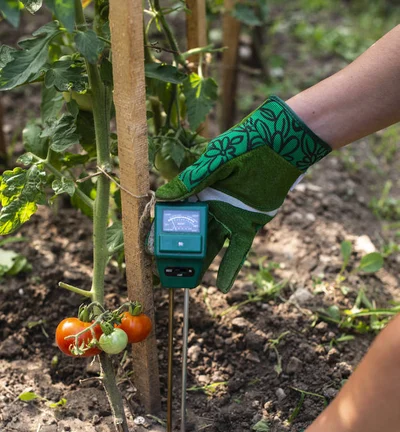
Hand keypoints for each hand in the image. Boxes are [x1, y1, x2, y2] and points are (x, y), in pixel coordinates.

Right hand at [155, 96, 330, 292]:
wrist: (280, 144)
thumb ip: (191, 181)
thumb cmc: (245, 144)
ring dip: (199, 263)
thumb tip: (161, 198)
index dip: (165, 229)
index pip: (177, 213)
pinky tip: (222, 286)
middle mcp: (212, 206)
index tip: (151, 244)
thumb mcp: (214, 161)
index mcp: (199, 189)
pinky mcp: (249, 225)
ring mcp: (230, 217)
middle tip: (165, 270)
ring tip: (186, 282)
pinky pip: (238, 250)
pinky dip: (231, 268)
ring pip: (210, 245)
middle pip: (191, 234)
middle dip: (179, 252)